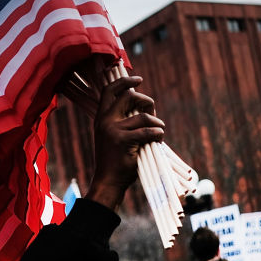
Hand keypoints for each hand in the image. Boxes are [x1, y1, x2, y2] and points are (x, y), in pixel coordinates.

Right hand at [86, 76, 163, 209]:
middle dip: (146, 100)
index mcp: (101, 118)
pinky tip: (159, 139)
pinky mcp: (123, 141)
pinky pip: (148, 131)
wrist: (108, 181)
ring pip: (143, 116)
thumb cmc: (114, 161)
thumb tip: (144, 106)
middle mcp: (105, 121)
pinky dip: (158, 133)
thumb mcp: (113, 136)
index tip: (138, 78)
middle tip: (153, 110)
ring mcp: (113, 130)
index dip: (124, 81)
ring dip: (157, 122)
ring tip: (160, 131)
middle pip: (129, 96)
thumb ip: (123, 121)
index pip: (109, 90)